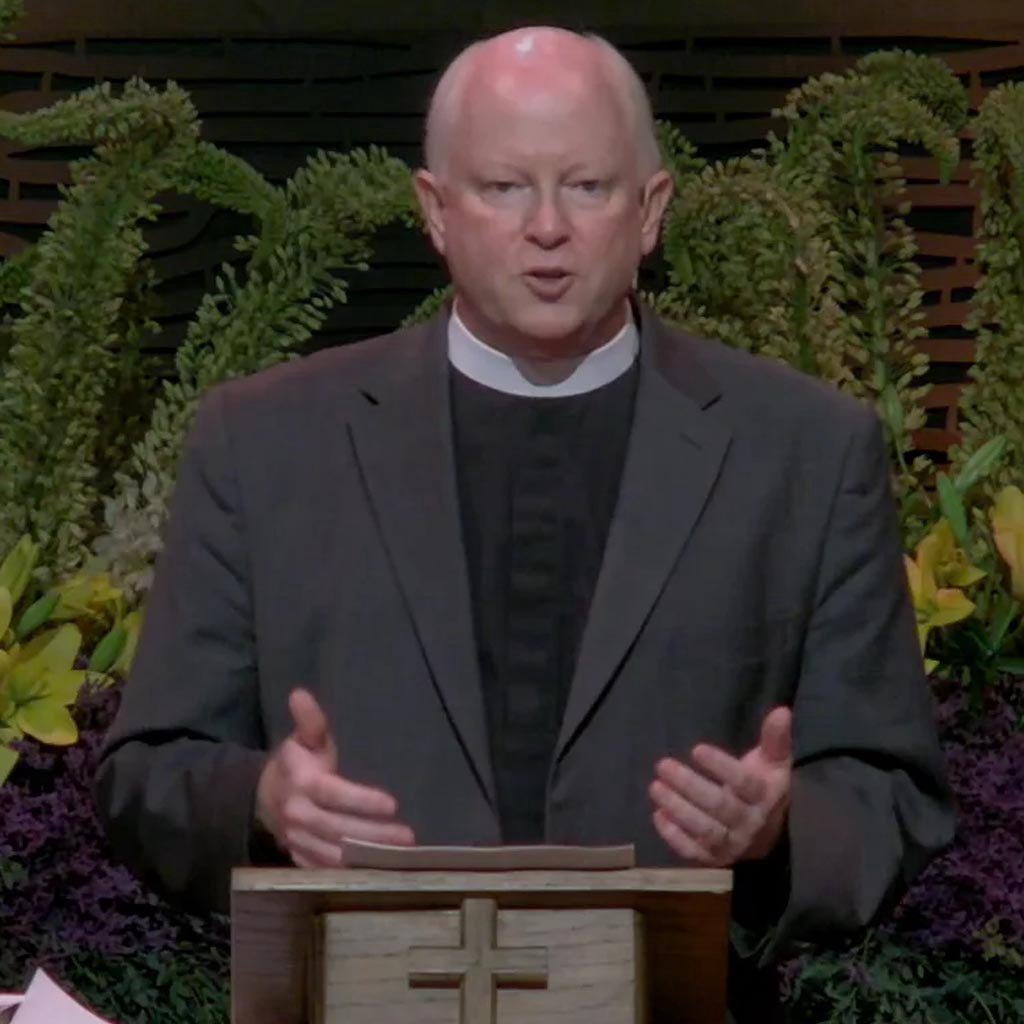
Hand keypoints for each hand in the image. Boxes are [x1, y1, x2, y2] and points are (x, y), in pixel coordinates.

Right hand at [255, 688, 415, 867]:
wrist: (262, 798)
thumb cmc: (296, 764)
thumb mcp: (303, 740)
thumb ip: (309, 721)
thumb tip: (300, 694)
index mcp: (302, 783)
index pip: (334, 794)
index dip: (362, 801)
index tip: (392, 804)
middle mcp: (298, 815)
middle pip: (338, 828)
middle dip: (373, 833)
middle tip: (407, 836)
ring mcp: (297, 840)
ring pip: (333, 853)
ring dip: (366, 856)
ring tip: (399, 854)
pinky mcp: (300, 857)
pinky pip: (324, 869)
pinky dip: (348, 872)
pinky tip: (375, 870)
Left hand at [649, 706, 791, 866]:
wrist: (768, 835)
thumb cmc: (765, 789)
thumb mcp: (773, 763)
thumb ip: (775, 738)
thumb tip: (782, 711)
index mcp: (765, 797)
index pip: (743, 783)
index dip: (720, 766)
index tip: (696, 749)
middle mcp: (750, 824)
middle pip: (719, 806)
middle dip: (689, 785)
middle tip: (662, 765)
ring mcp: (732, 844)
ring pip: (704, 829)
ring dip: (677, 808)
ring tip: (655, 786)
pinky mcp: (714, 859)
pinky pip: (693, 852)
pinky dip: (674, 836)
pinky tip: (658, 815)